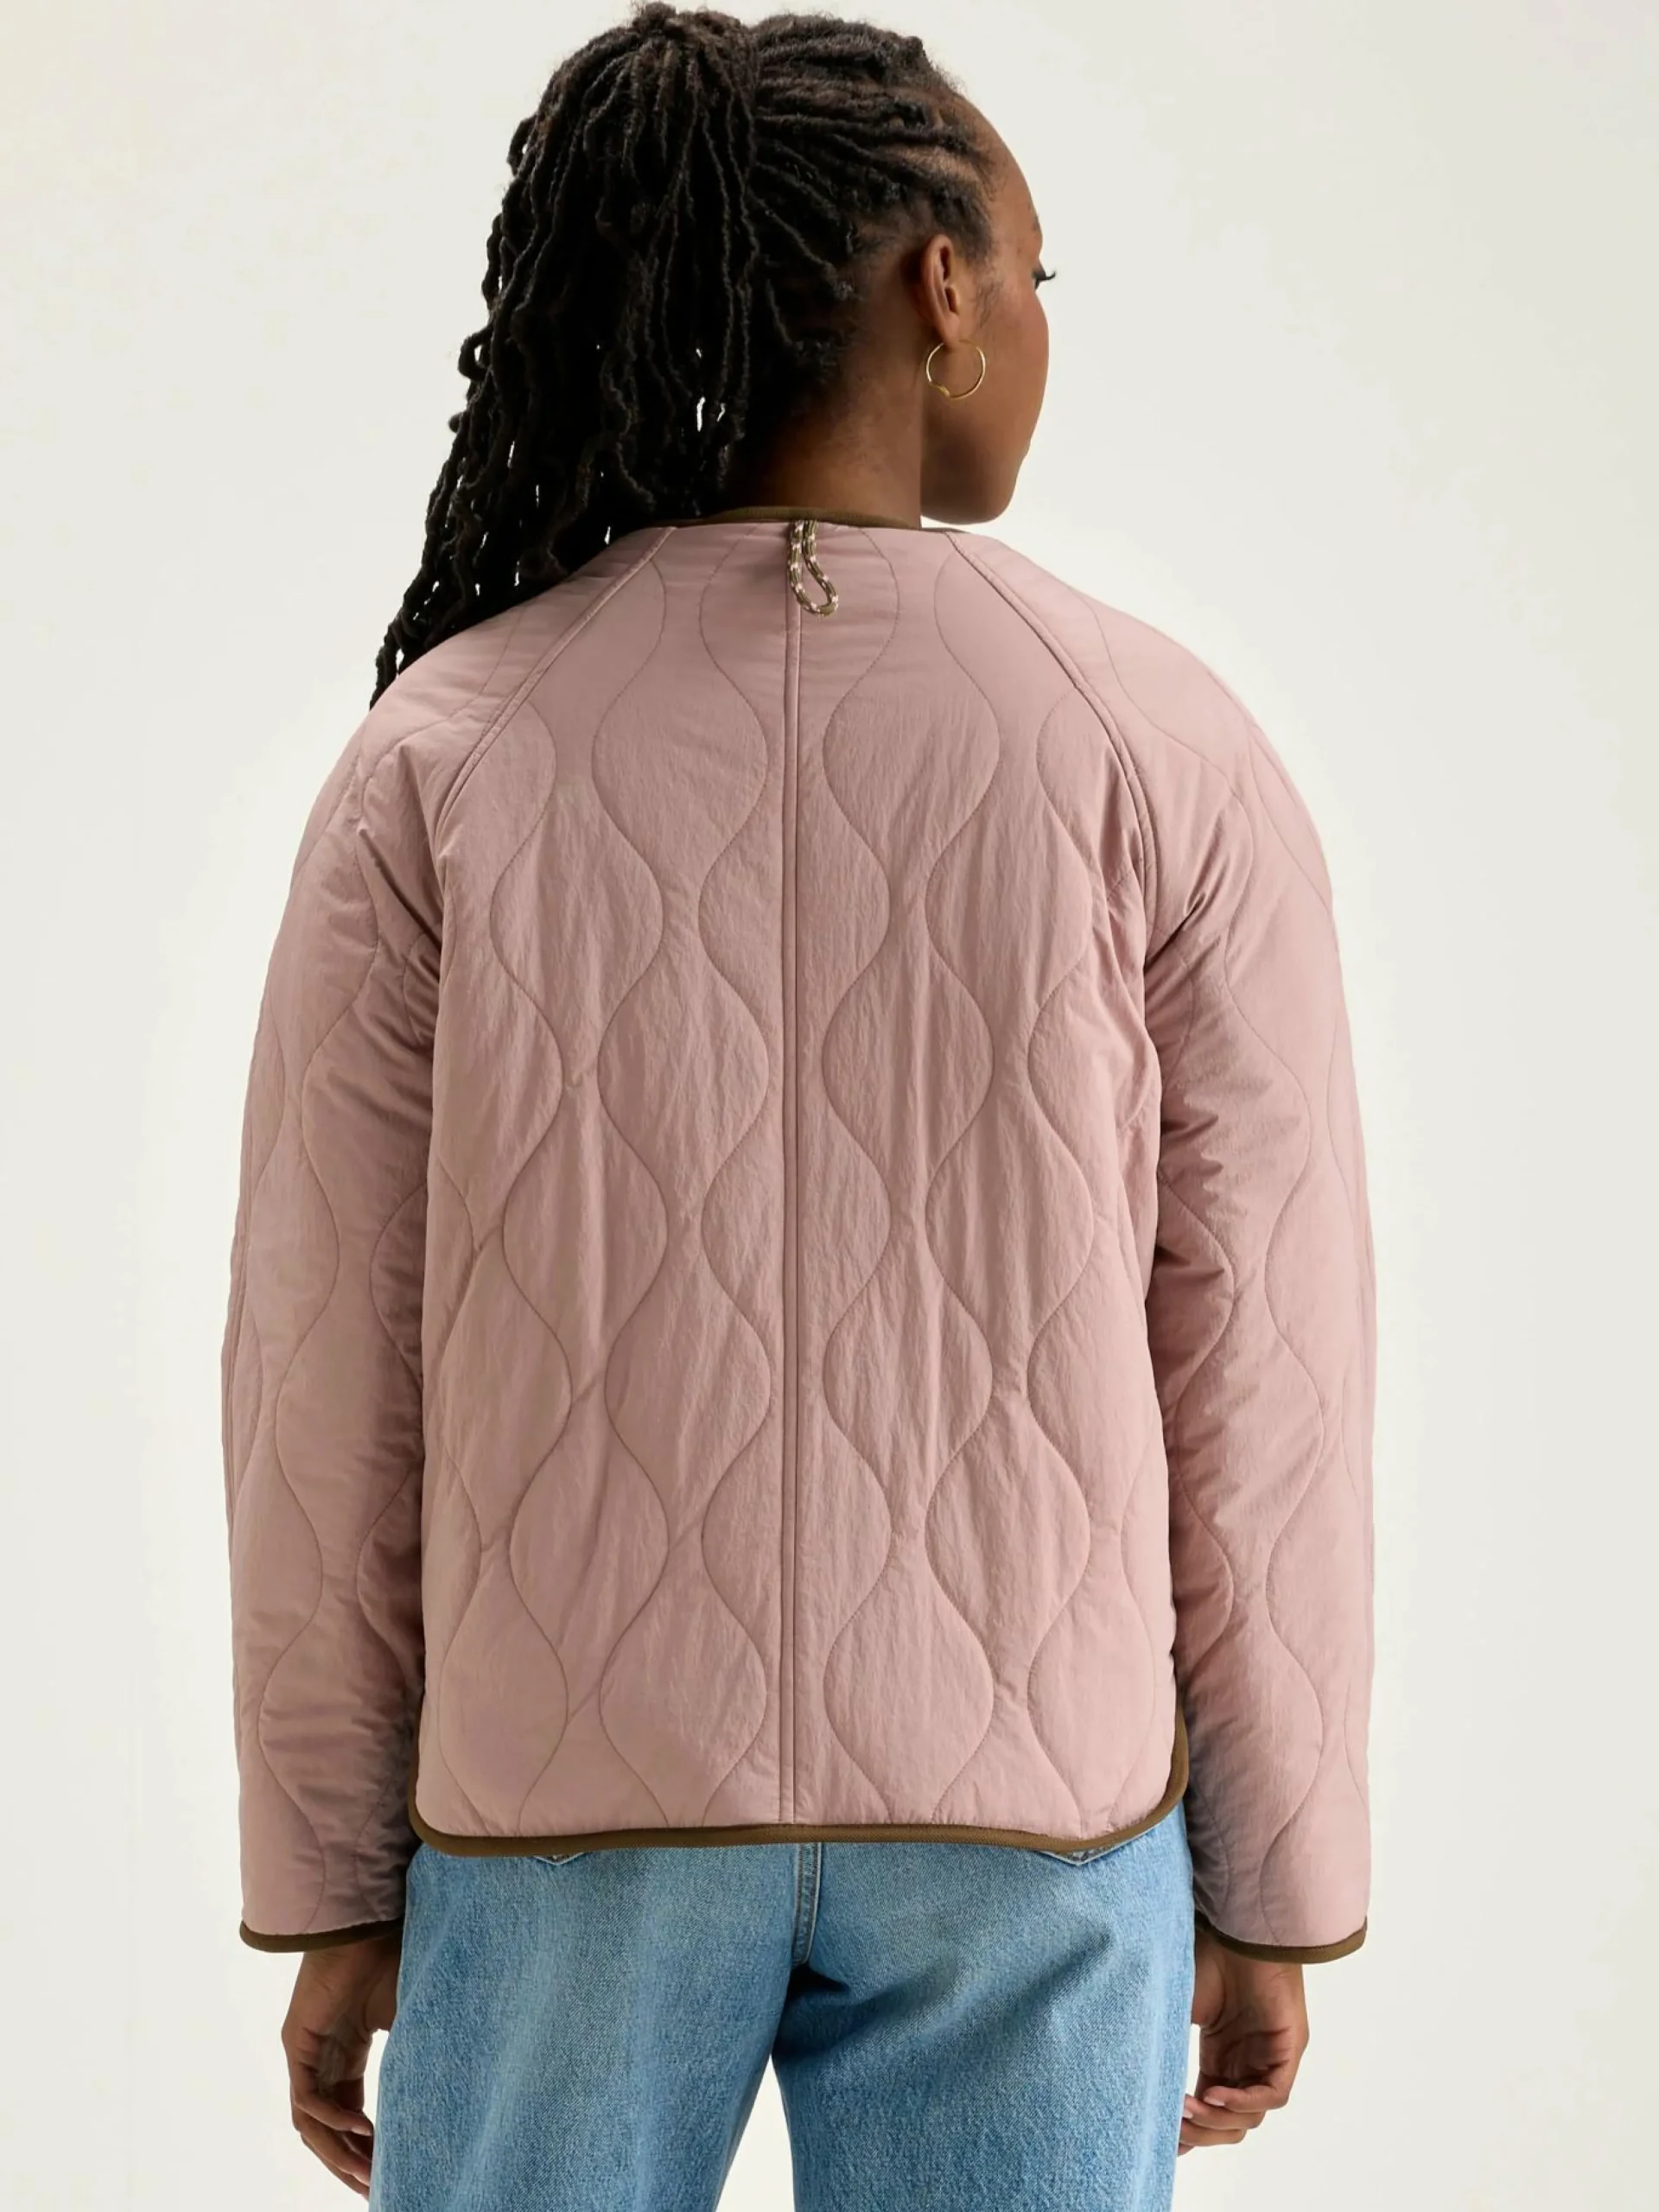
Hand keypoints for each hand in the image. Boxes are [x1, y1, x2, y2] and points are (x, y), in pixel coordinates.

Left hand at [281, 1930, 402, 2196]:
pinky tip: (361, 2129)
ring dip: (338, 2151)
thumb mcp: (407, 2017)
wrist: (368, 1921)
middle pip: (327, 2128)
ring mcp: (306, 2054)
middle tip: (374, 2187)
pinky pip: (308, 2098)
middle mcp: (322, 2059)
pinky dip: (332, 2118)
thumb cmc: (390, 1957)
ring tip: (367, 2173)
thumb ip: (412, 2052)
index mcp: (345, 2054)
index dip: (365, 2146)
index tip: (386, 2171)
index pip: (348, 2114)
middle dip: (349, 2161)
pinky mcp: (297, 2043)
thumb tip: (451, 2083)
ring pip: (313, 2122)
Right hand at [1179, 1926, 1308, 2156]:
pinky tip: (1216, 2095)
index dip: (1189, 2129)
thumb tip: (1132, 2082)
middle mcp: (1246, 2063)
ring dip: (1217, 2120)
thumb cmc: (1202, 1956)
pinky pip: (1272, 2094)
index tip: (1163, 2140)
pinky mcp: (1288, 2049)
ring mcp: (1268, 2058)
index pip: (1209, 2109)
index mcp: (1221, 2057)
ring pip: (1250, 2116)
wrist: (1231, 1925)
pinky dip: (1244, 2102)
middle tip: (1173, 2127)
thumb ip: (1162, 2047)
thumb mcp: (1175, 2010)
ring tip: (1188, 2109)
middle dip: (1200, 2131)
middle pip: (1229, 2123)